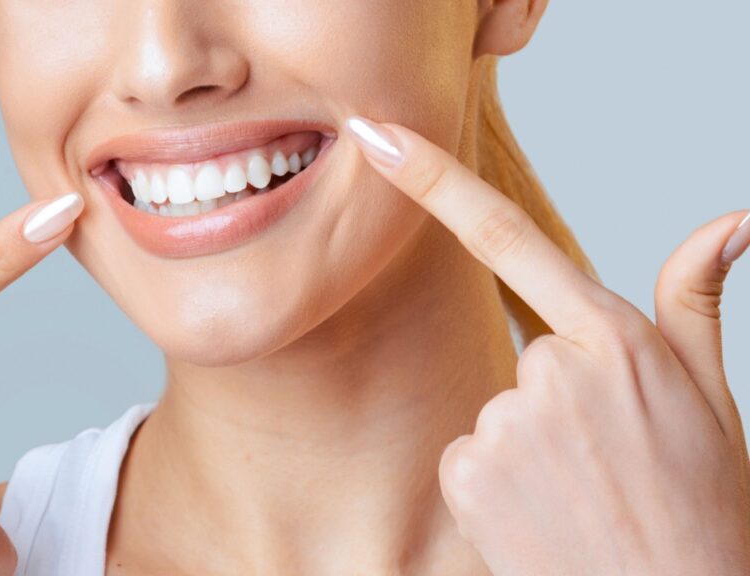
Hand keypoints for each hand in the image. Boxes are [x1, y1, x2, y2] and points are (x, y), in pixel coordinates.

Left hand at [347, 116, 749, 574]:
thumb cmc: (702, 508)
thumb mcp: (713, 398)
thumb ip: (695, 302)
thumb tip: (731, 220)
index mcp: (613, 339)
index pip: (509, 236)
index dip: (435, 180)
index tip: (377, 137)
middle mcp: (551, 370)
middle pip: (524, 355)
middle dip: (556, 398)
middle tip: (607, 459)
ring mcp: (504, 421)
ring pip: (495, 410)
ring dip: (528, 445)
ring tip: (579, 492)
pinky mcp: (466, 472)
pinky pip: (465, 456)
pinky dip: (496, 483)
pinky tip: (540, 514)